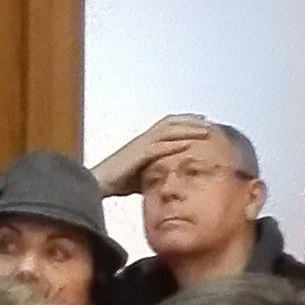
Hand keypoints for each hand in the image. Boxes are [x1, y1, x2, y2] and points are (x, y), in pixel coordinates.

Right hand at [92, 112, 224, 196]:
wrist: (96, 183)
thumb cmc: (115, 181)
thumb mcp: (140, 174)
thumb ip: (154, 172)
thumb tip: (169, 179)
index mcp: (143, 141)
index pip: (167, 125)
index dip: (185, 122)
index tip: (202, 122)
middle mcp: (143, 138)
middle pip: (171, 123)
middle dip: (191, 121)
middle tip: (209, 122)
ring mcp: (140, 145)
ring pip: (168, 131)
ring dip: (188, 130)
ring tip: (205, 131)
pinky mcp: (136, 155)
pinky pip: (159, 147)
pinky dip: (174, 145)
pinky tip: (188, 145)